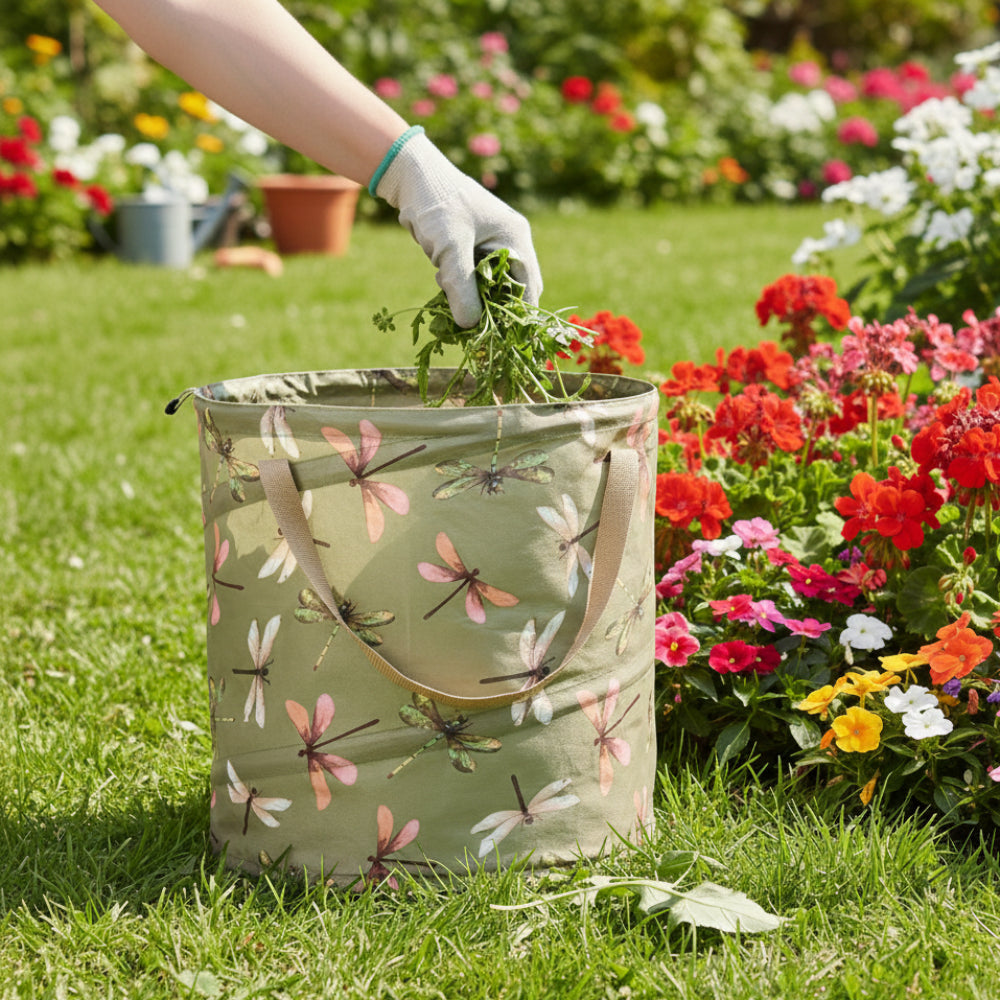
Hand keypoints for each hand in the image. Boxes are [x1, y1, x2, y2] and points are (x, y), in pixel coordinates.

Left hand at [374, 132, 542, 327]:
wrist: (410, 176)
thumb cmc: (437, 203)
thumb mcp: (450, 248)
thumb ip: (462, 287)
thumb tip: (470, 325)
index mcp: (515, 237)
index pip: (529, 286)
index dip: (516, 313)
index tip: (496, 332)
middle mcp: (509, 241)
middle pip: (511, 289)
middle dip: (490, 306)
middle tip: (466, 316)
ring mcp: (490, 245)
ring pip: (489, 286)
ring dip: (471, 296)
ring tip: (446, 289)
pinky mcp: (471, 248)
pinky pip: (473, 277)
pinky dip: (459, 285)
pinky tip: (440, 278)